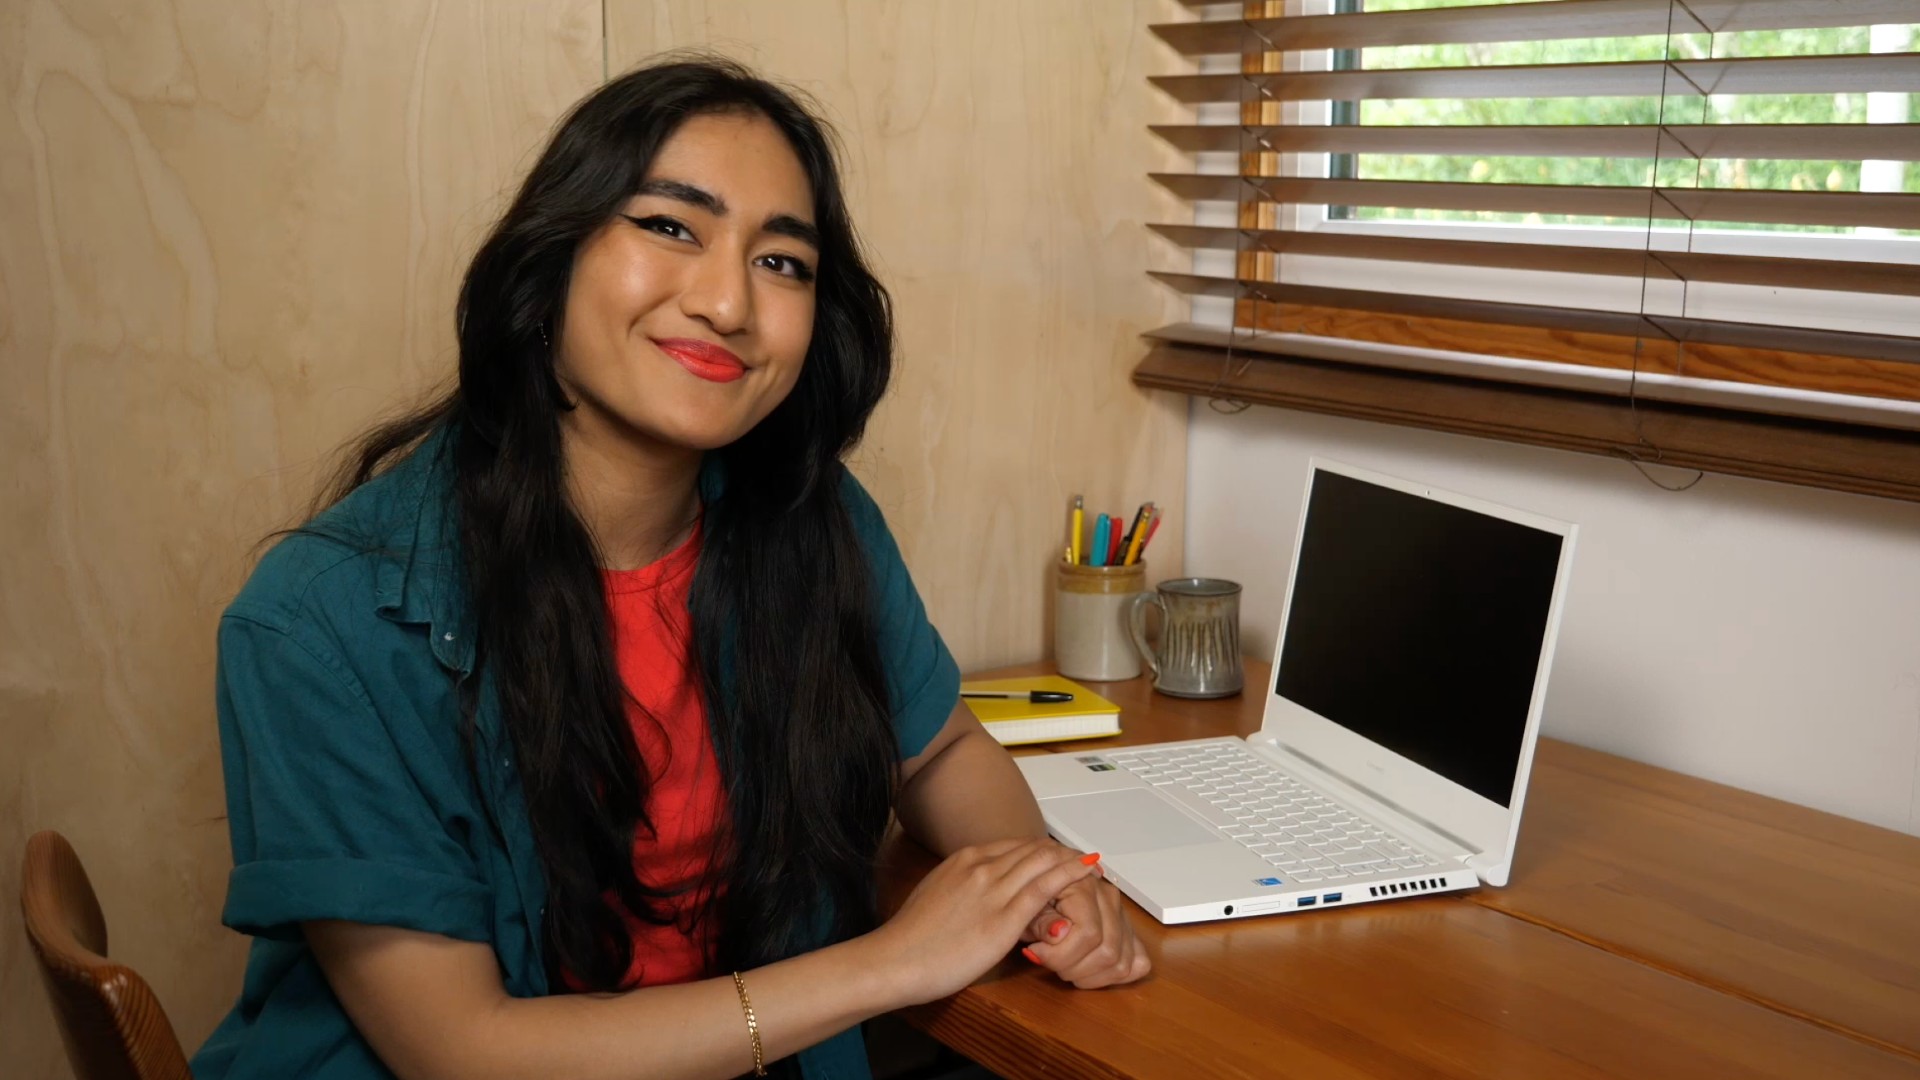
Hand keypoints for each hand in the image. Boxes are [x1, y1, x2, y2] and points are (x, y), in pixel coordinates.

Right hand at [866, 838, 1101, 1005]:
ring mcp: (994, 888)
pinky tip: (1088, 874)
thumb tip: (977, 895)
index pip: (1015, 845)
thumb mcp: (938, 896)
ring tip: (1093, 865)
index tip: (1058, 857)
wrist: (896, 958)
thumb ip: (962, 888)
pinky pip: (1045, 886)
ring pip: (1043, 861)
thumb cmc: (912, 938)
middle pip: (1033, 848)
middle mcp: (981, 865)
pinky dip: (1071, 875)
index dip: (1041, 850)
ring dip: (1072, 861)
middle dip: (1062, 852)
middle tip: (1084, 860)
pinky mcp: (1004, 916)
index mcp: (964, 859)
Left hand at [1021, 855, 1150, 988]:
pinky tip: (1089, 971)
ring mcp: (1121, 916)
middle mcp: (1109, 898)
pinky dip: (1114, 975)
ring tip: (1065, 965)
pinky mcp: (1127, 932)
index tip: (1036, 952)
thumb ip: (1040, 921)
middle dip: (1072, 967)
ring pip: (1122, 963)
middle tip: (1049, 961)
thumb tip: (1060, 932)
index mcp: (1084, 885)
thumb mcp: (1023, 907)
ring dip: (1089, 976)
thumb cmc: (1029, 899)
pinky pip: (1138, 964)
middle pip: (1108, 952)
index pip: (1088, 934)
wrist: (1036, 890)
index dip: (1060, 954)